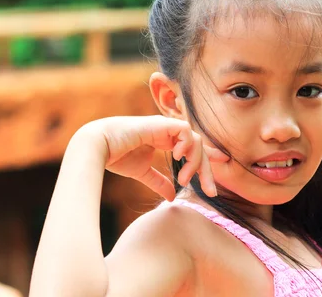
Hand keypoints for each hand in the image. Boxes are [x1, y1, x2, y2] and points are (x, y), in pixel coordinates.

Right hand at [85, 115, 228, 200]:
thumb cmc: (117, 157)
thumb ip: (159, 182)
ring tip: (185, 178)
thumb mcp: (143, 173)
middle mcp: (167, 132)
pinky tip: (178, 158)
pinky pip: (184, 130)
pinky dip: (186, 145)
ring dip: (195, 161)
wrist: (99, 146)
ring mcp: (164, 126)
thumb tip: (174, 197)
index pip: (193, 145)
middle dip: (206, 169)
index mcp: (164, 140)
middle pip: (198, 146)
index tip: (222, 164)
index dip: (208, 156)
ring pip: (195, 139)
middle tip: (211, 191)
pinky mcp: (160, 124)